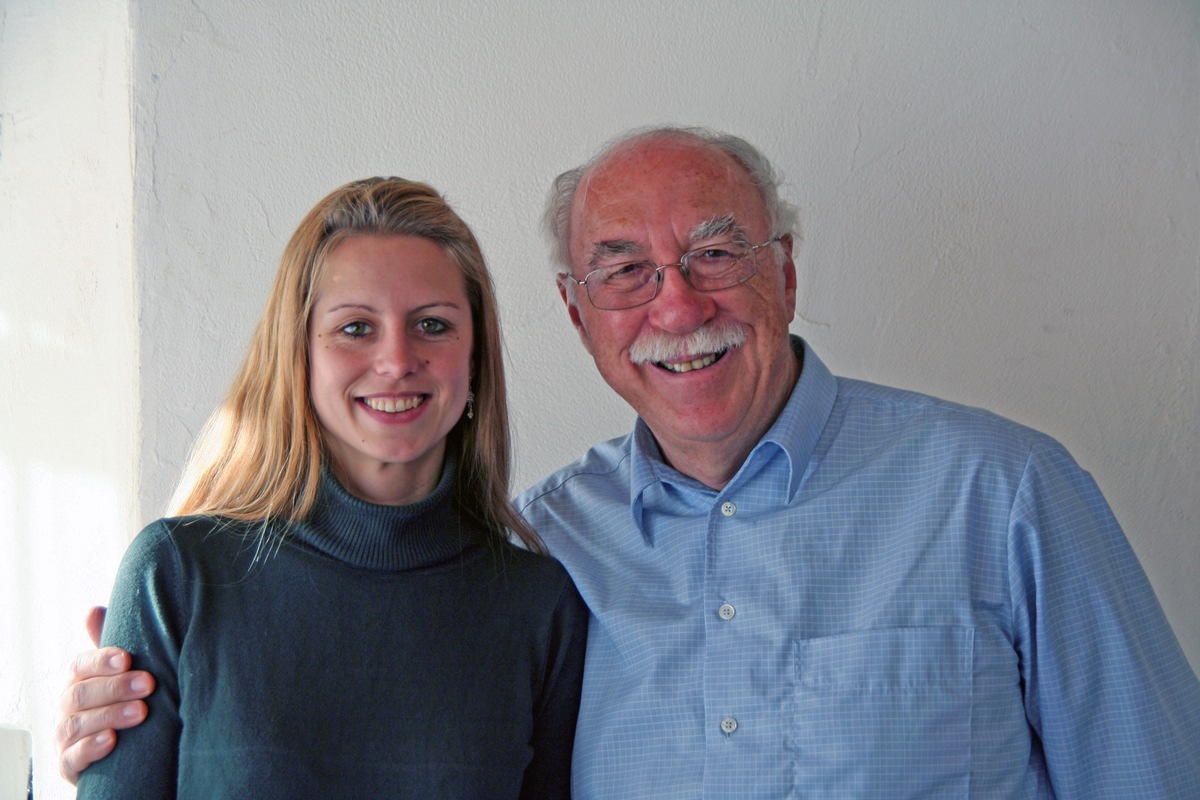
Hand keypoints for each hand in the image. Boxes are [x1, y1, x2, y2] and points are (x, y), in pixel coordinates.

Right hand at [55, 606, 154, 784]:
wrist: (122, 750)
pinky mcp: (68, 764)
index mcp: (79, 680)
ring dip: (109, 716)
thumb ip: (112, 644)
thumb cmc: (123, 700)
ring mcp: (65, 736)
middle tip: (149, 684)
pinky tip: (112, 741)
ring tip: (141, 712)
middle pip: (80, 693)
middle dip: (115, 688)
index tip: (127, 658)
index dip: (101, 660)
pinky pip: (71, 757)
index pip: (80, 665)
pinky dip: (90, 748)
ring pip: (76, 724)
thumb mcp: (122, 672)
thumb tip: (92, 609)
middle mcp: (67, 706)